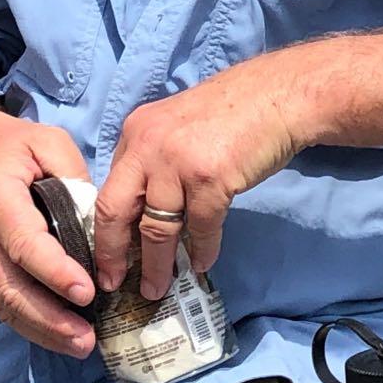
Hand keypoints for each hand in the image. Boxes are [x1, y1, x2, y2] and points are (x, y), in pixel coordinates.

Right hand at [0, 101, 97, 356]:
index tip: (87, 292)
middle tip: (87, 339)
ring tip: (78, 345)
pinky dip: (27, 323)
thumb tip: (98, 222)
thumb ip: (75, 178)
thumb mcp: (47, 142)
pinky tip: (57, 334)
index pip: (25, 244)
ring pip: (2, 304)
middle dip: (49, 320)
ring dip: (40, 330)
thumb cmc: (4, 144)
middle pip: (10, 288)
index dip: (55, 272)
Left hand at [93, 59, 306, 301]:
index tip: (105, 256)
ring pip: (156, 228)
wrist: (278, 95)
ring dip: (157, 264)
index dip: (104, 228)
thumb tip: (143, 209)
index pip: (108, 188)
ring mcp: (178, 162)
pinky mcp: (211, 178)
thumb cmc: (233, 112)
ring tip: (157, 287)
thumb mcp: (176, 126)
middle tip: (112, 282)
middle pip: (116, 210)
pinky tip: (202, 263)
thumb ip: (154, 160)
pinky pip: (201, 227)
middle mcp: (148, 145)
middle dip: (112, 253)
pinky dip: (202, 250)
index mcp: (136, 132)